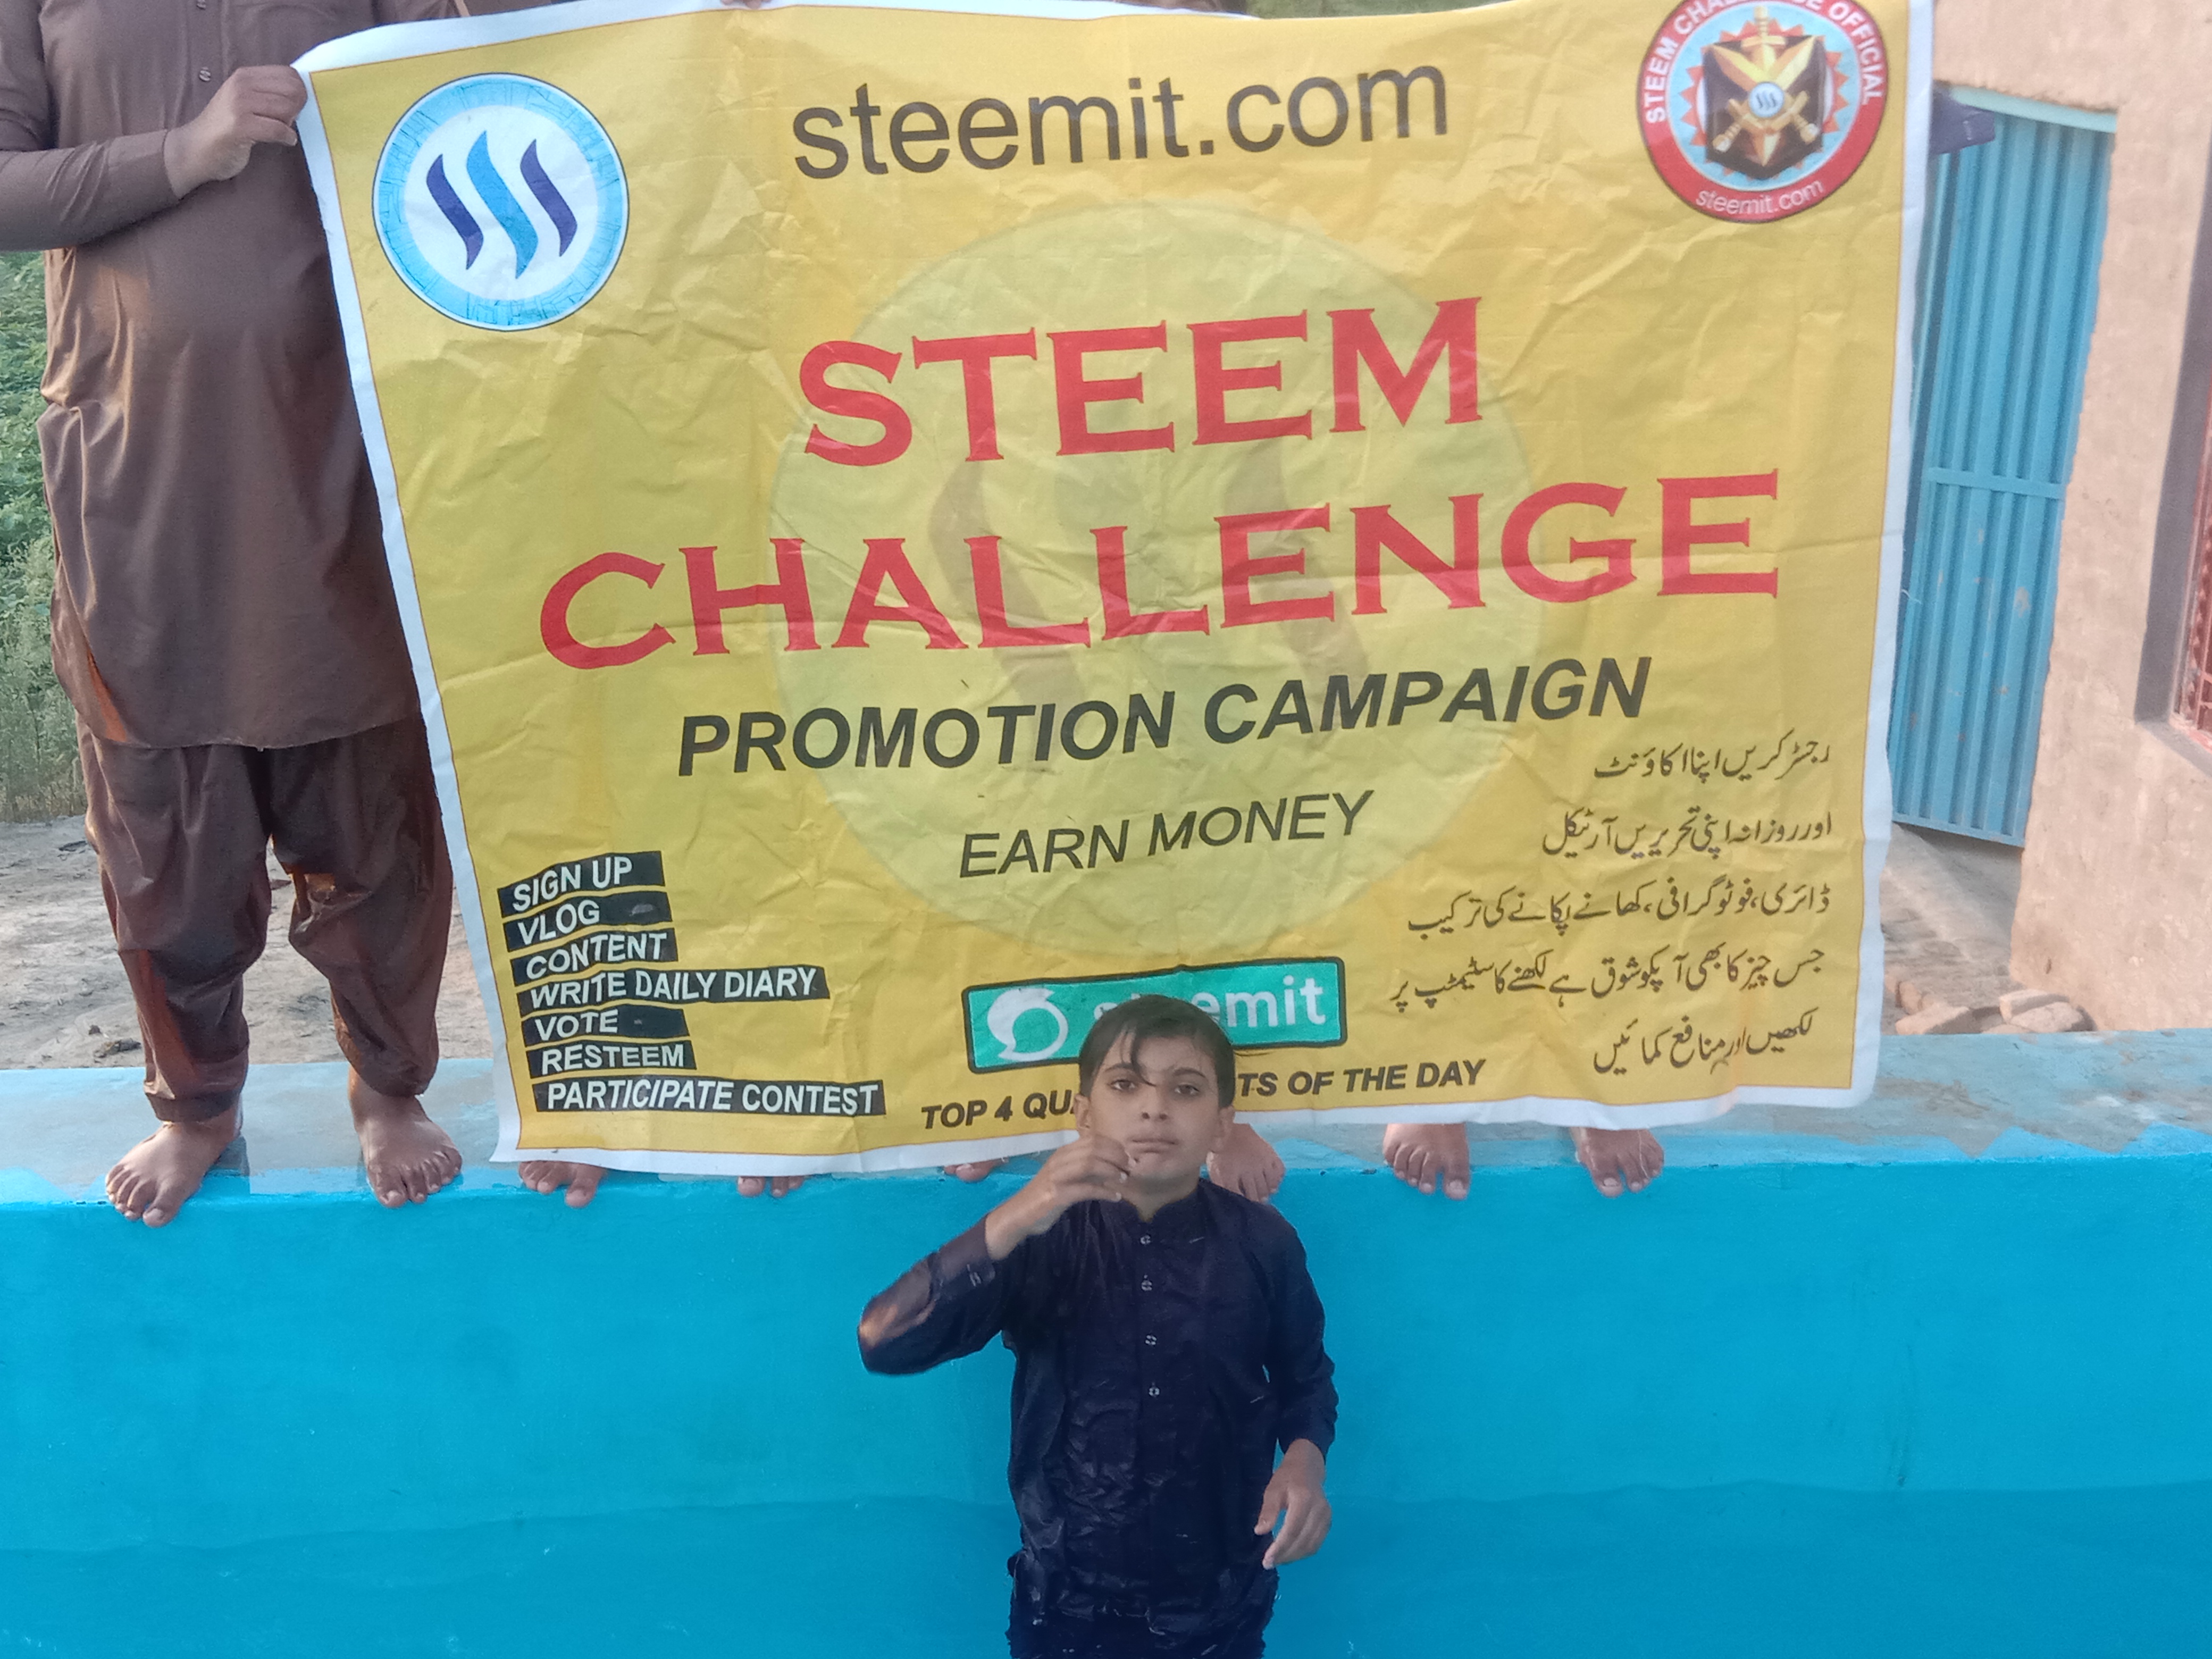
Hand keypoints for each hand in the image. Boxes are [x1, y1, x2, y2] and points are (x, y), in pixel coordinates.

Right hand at [164, 67, 305, 196]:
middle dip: (298, 109)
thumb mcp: (245, 100)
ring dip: (290, 124)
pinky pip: (279, 129)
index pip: (289, 74)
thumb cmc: (226, 126)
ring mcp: (240, 104)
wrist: (196, 147)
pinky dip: (286, 138)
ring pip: (287, 109)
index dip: (300, 91)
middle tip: (287, 121)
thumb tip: (302, 94)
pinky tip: (283, 141)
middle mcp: (242, 84)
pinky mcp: (241, 126)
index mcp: (245, 75)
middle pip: (293, 91)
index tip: (294, 107)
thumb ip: (267, 93)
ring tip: (279, 130)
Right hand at [981, 1133, 1129, 1258]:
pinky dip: (1104, 1192)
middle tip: (1131, 1168)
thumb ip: (1086, 1171)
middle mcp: (1060, 1160)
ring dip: (1112, 1171)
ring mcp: (1057, 1176)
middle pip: (1093, 1148)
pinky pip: (1086, 1189)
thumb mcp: (1067, 1178)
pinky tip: (1116, 1197)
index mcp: (1062, 1153)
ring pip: (1089, 1163)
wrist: (1019, 1215)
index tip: (1129, 1157)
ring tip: (1124, 1180)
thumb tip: (1114, 1168)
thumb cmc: (1046, 1197)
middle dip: (1116, 1156)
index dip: (1114, 1145)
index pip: (1092, 1139)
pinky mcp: (1057, 1194)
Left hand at [1254, 1440, 1329, 1568]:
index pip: (1292, 1530)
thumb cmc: (1288, 1477)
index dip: (1280, 1548)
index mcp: (1304, 1500)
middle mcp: (1319, 1510)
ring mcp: (1326, 1517)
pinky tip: (1291, 1553)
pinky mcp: (1328, 1522)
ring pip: (1312, 1545)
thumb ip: (1268, 1510)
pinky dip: (1303, 1552)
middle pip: (1303, 1541)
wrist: (1308, 1467)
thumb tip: (1260, 1532)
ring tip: (1278, 1560)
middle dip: (1286, 1556)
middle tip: (1269, 1563)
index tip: (1267, 1559)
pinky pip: (1317, 1543)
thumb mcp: (1273, 1489)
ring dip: (1294, 1557)